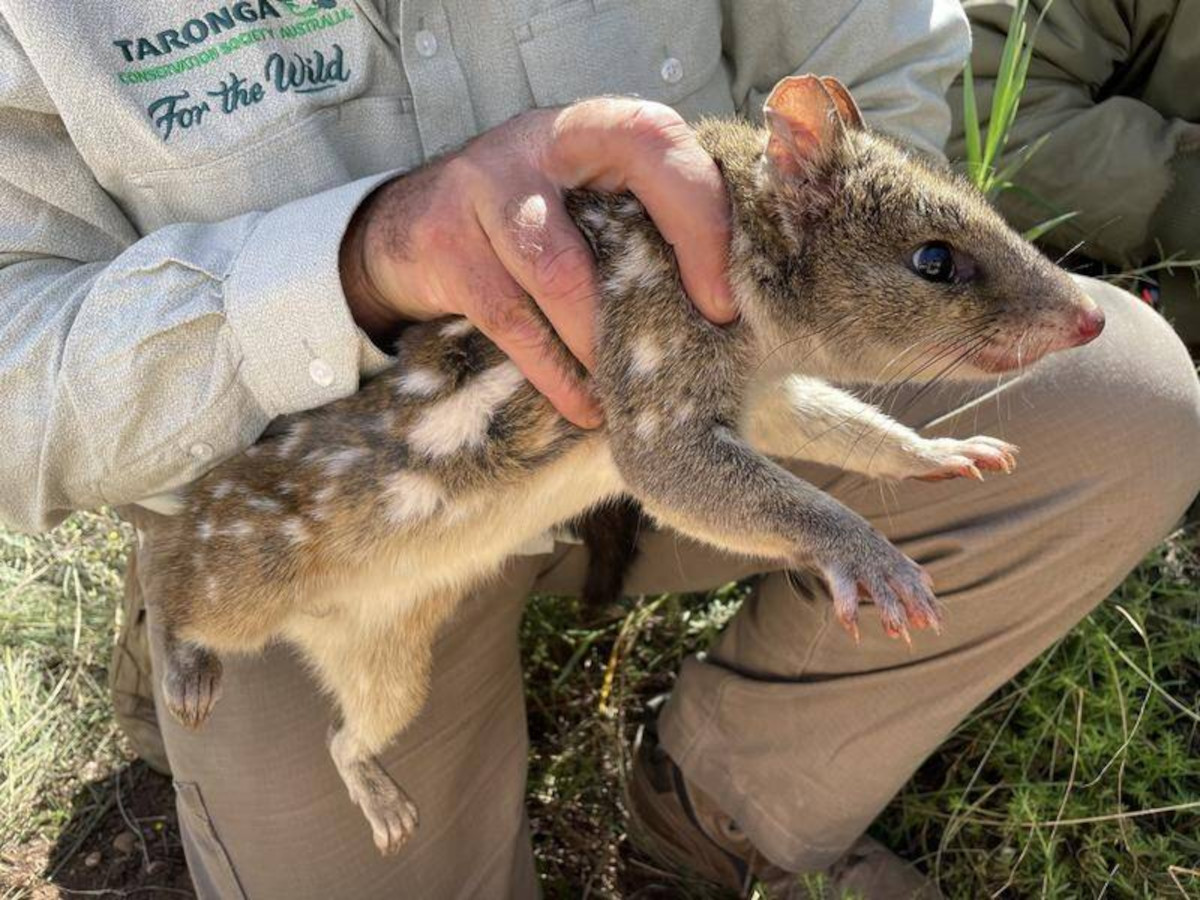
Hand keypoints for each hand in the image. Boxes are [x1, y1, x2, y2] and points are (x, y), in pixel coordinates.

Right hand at [339, 99, 734, 427]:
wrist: (406, 228)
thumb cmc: (527, 223)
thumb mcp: (580, 202)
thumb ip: (641, 221)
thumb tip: (729, 299)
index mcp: (587, 128)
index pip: (660, 140)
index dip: (702, 215)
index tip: (721, 300)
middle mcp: (536, 144)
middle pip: (625, 176)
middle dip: (677, 260)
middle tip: (697, 339)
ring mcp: (484, 192)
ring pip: (562, 270)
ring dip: (607, 339)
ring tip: (636, 387)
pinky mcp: (446, 250)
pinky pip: (514, 323)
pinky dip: (556, 374)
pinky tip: (586, 406)